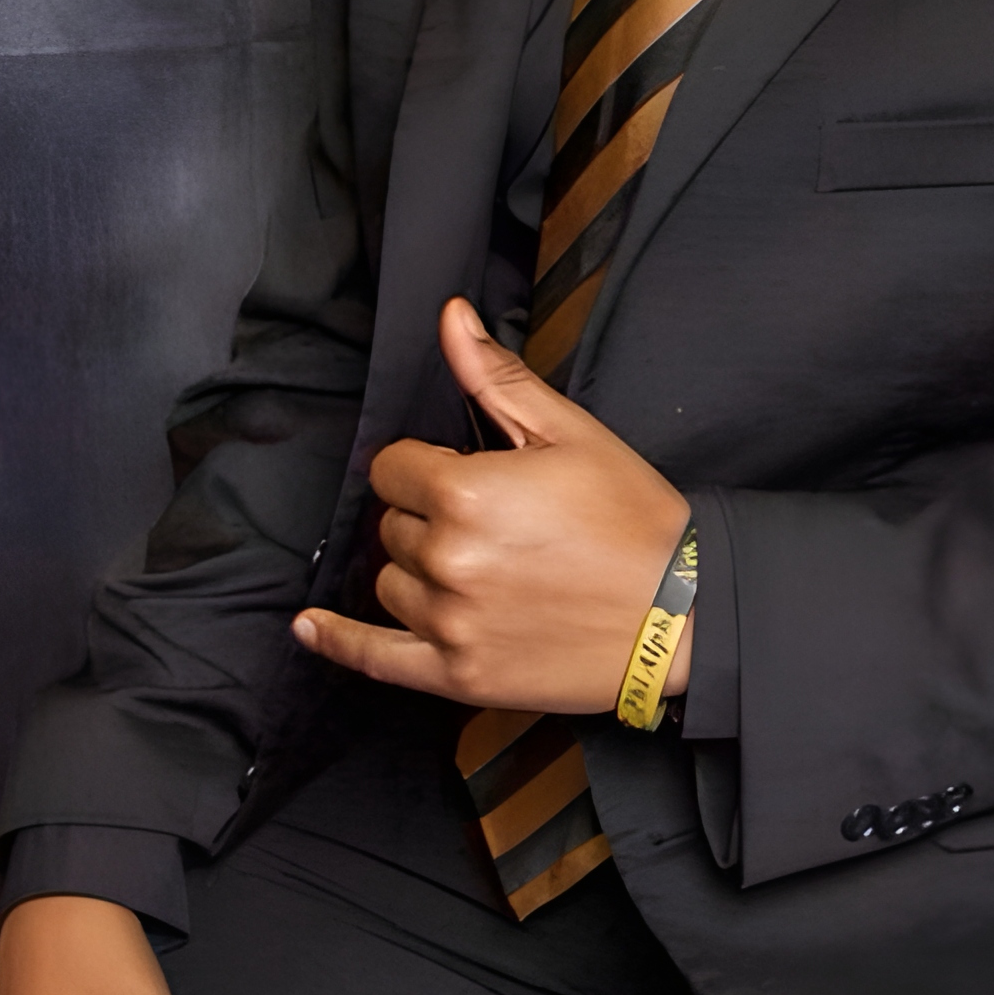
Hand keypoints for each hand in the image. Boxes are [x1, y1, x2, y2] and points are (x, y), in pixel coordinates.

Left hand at [293, 299, 693, 711]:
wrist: (683, 612)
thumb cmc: (633, 519)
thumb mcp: (570, 433)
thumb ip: (496, 378)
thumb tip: (450, 320)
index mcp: (466, 493)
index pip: (393, 468)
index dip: (427, 464)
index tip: (468, 473)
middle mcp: (446, 560)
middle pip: (394, 525)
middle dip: (431, 516)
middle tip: (498, 525)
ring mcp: (448, 623)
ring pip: (390, 583)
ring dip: (419, 571)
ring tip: (484, 569)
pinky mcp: (458, 675)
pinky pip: (374, 659)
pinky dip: (337, 642)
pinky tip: (309, 628)